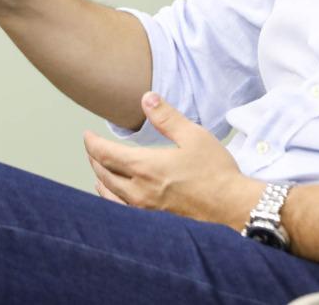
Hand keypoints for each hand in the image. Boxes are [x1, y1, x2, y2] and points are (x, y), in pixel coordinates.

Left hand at [83, 91, 262, 229]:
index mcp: (145, 167)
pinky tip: (114, 197)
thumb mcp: (193, 136)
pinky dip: (111, 199)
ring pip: (109, 194)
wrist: (232, 208)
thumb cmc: (215, 172)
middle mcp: (139, 190)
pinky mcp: (153, 221)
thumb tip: (146, 98)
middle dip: (94, 158)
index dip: (91, 143)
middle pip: (103, 173)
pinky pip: (121, 210)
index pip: (105, 154)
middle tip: (91, 148)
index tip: (86, 135)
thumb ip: (166, 117)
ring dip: (100, 179)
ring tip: (97, 171)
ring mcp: (144, 209)